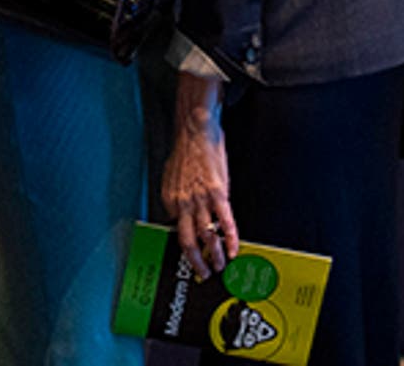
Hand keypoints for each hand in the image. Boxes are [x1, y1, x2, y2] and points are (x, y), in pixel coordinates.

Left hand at [163, 80, 236, 277]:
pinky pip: (225, 222)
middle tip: (204, 273)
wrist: (196, 130)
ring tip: (221, 266)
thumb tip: (179, 215)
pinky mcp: (218, 193)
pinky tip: (234, 249)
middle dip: (196, 262)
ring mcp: (200, 199)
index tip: (193, 256)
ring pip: (206, 236)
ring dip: (215, 255)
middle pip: (187, 242)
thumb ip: (176, 198)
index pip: (176, 230)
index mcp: (169, 201)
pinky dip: (230, 239)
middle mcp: (182, 203)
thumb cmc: (186, 151)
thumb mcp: (172, 178)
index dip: (186, 245)